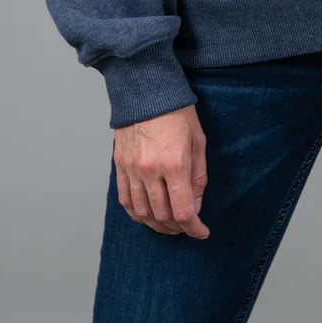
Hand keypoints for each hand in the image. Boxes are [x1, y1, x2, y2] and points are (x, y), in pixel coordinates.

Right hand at [113, 103, 209, 237]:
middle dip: (178, 227)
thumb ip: (198, 178)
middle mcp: (150, 171)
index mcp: (174, 164)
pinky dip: (137, 214)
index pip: (183, 211)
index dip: (194, 228)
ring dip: (157, 225)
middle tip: (187, 227)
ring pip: (142, 212)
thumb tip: (195, 206)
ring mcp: (132, 170)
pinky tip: (147, 215)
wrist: (147, 90)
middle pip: (162, 216)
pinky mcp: (120, 166)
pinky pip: (125, 200)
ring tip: (168, 225)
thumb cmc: (177, 113)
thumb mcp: (198, 142)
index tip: (202, 231)